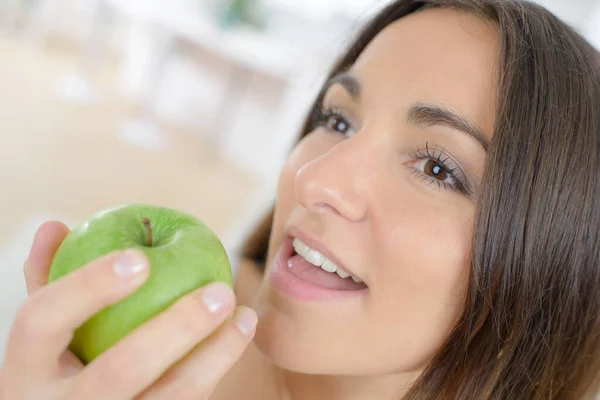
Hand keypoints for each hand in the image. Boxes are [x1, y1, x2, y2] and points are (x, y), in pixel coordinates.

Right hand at [0, 221, 256, 399]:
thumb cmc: (58, 372)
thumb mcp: (44, 340)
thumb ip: (50, 284)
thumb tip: (55, 225)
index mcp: (24, 374)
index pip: (41, 321)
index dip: (87, 286)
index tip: (140, 258)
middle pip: (121, 369)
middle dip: (178, 327)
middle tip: (221, 291)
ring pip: (171, 398)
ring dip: (217, 354)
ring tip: (245, 316)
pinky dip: (216, 370)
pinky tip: (237, 337)